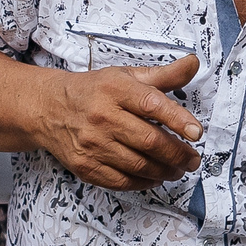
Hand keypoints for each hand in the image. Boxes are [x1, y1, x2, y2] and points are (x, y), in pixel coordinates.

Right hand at [42, 54, 204, 190]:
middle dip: (178, 154)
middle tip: (193, 159)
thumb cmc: (94, 92)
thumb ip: (163, 75)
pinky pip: (122, 181)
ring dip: (165, 171)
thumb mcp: (126, 76)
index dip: (178, 119)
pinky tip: (155, 177)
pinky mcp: (85, 166)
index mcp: (115, 89)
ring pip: (139, 165)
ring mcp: (92, 144)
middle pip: (149, 141)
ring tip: (178, 169)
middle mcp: (102, 116)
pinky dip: (144, 183)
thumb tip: (194, 63)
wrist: (49, 108)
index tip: (196, 132)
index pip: (152, 104)